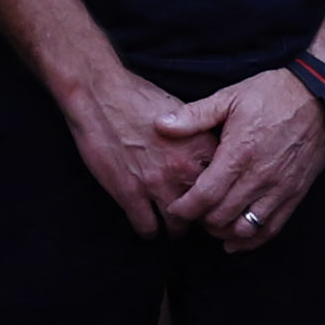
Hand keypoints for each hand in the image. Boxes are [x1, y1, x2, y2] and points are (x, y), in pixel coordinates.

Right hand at [47, 56, 213, 241]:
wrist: (100, 94)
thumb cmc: (137, 98)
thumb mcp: (182, 113)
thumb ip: (198, 138)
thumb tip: (209, 156)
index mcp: (201, 147)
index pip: (224, 185)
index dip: (218, 194)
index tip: (211, 197)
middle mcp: (185, 169)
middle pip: (205, 211)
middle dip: (200, 216)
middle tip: (192, 215)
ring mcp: (157, 184)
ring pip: (178, 226)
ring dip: (175, 228)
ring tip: (171, 224)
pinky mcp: (130, 194)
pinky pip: (148, 228)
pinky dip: (149, 230)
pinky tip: (147, 223)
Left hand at [161, 67, 324, 251]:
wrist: (320, 97)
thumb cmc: (272, 94)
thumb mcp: (230, 97)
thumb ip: (194, 115)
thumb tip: (160, 125)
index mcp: (239, 154)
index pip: (205, 196)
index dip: (185, 209)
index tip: (173, 210)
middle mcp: (259, 177)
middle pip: (222, 217)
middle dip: (200, 221)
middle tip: (191, 213)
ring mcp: (280, 188)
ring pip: (246, 228)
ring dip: (225, 231)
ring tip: (213, 223)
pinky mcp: (296, 193)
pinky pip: (272, 227)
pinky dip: (252, 240)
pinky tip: (237, 240)